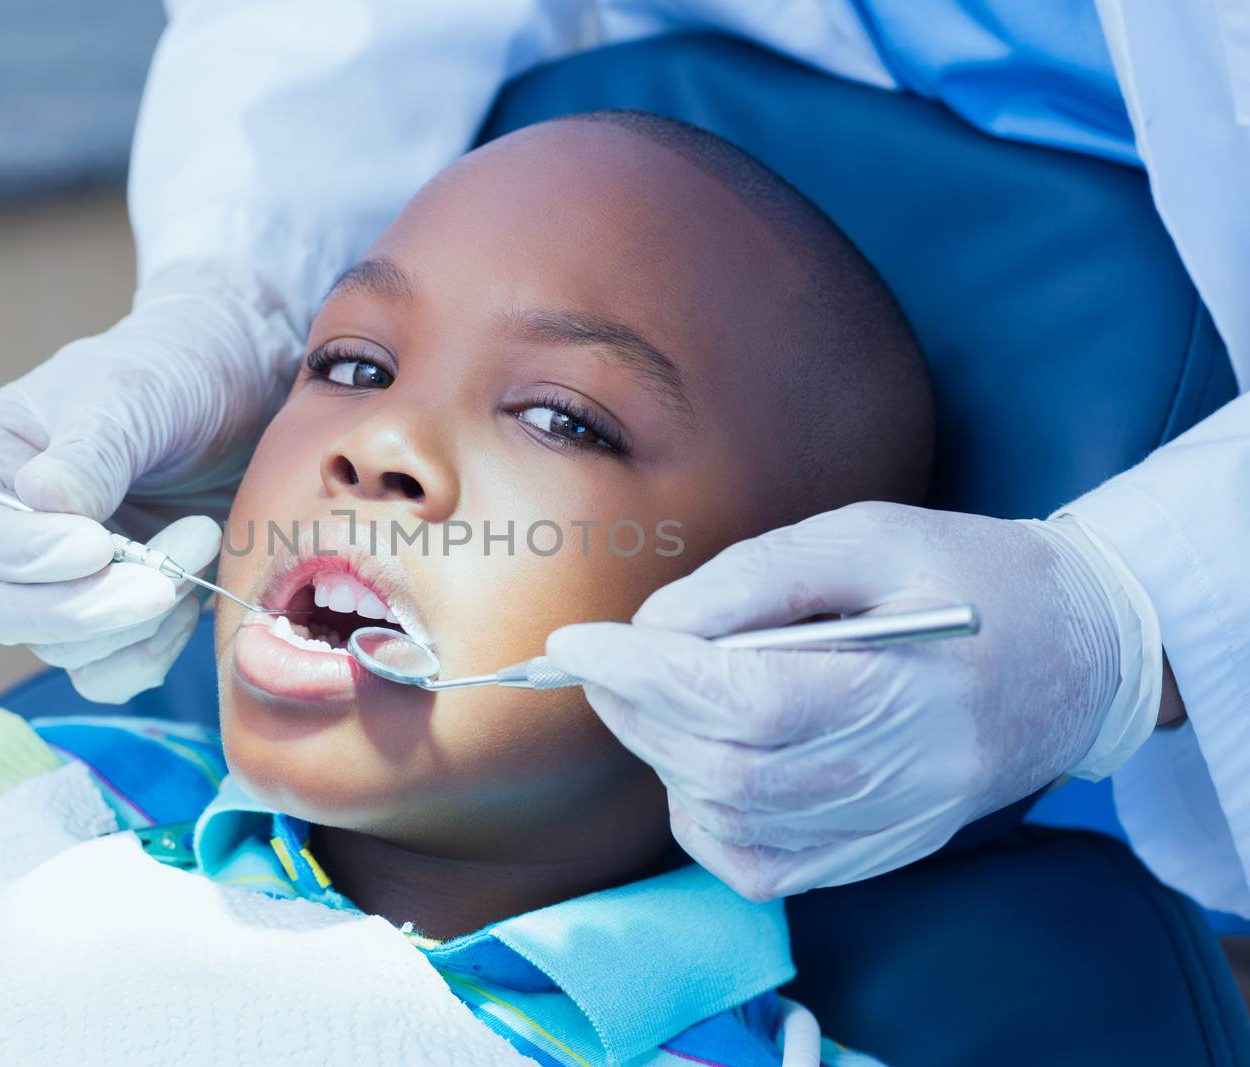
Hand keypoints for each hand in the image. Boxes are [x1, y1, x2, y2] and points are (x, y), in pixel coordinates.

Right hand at [0, 261, 300, 701]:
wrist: (237, 395)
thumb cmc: (170, 374)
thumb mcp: (130, 395)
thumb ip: (91, 452)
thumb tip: (41, 501)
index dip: (22, 555)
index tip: (96, 544)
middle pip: (0, 610)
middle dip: (88, 606)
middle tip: (164, 575)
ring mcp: (50, 584)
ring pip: (60, 648)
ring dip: (137, 616)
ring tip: (200, 536)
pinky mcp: (105, 618)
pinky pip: (107, 672)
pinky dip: (152, 649)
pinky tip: (192, 592)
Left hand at [545, 502, 1160, 898]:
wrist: (1073, 656)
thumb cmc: (970, 577)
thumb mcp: (865, 537)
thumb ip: (755, 578)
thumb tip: (653, 627)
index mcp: (912, 684)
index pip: (748, 701)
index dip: (647, 676)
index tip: (576, 644)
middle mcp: (904, 776)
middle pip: (727, 768)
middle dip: (637, 712)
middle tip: (598, 663)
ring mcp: (891, 829)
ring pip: (731, 822)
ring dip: (664, 757)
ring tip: (657, 696)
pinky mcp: (876, 854)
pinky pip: (758, 864)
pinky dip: (702, 816)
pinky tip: (702, 760)